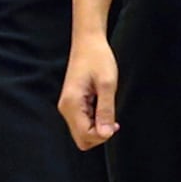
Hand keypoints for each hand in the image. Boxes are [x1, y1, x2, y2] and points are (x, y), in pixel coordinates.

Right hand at [57, 32, 119, 149]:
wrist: (88, 41)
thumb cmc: (98, 58)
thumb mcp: (107, 84)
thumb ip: (106, 111)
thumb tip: (106, 135)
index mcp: (71, 103)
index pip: (85, 136)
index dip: (103, 135)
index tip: (114, 122)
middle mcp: (65, 108)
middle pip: (82, 139)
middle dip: (99, 134)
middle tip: (111, 116)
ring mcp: (67, 106)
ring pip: (83, 132)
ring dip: (98, 126)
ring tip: (106, 106)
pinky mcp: (72, 103)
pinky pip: (83, 122)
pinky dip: (94, 120)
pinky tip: (101, 105)